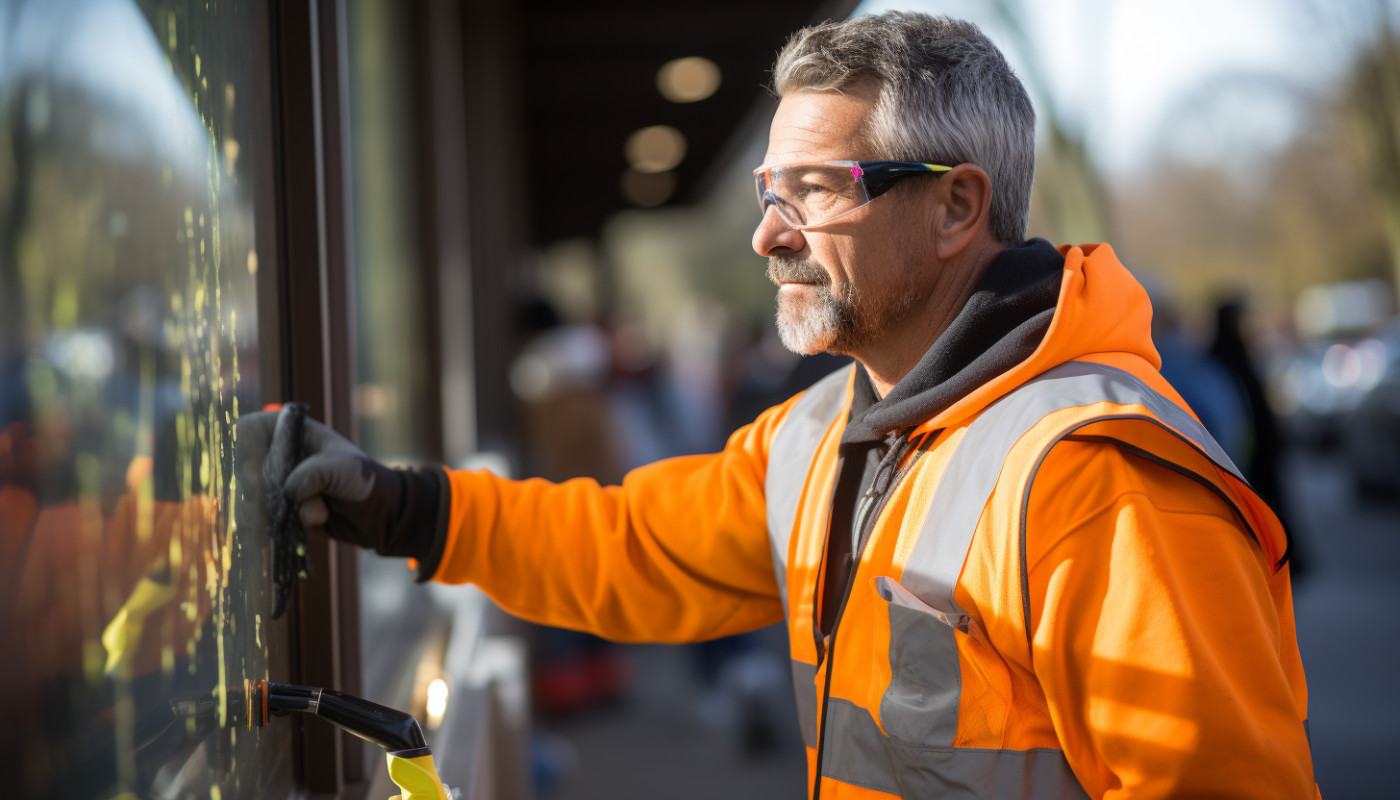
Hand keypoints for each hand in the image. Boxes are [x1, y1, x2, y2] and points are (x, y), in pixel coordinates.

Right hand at [236, 408, 448, 580]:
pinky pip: (265, 518)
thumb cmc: (363, 479)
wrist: (378, 512)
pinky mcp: (282, 508)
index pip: (248, 430)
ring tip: (311, 512)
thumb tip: (287, 492)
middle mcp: (280, 455)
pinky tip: (314, 522)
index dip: (244, 449)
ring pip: (251, 498)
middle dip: (260, 489)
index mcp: (291, 432)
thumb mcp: (342, 469)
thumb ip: (312, 474)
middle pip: (242, 468)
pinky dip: (283, 524)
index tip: (256, 469)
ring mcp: (278, 482)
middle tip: (277, 498)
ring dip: (275, 510)